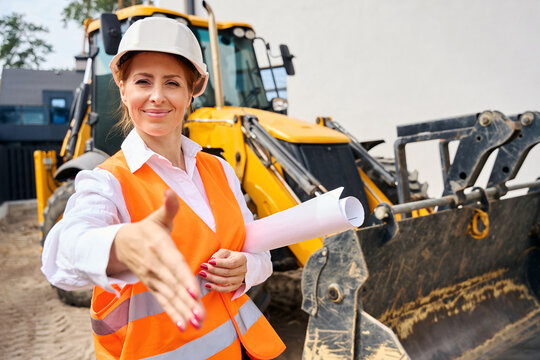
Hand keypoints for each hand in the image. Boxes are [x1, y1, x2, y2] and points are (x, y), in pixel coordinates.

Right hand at [107, 189, 204, 330]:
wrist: (119, 243)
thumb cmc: (145, 229)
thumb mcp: (157, 217)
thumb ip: (168, 207)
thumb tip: (170, 192)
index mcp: (160, 247)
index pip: (174, 264)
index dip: (184, 278)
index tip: (194, 291)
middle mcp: (155, 266)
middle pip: (174, 286)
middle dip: (187, 302)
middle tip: (200, 316)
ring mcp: (153, 278)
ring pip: (169, 297)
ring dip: (182, 311)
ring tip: (196, 324)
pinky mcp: (152, 286)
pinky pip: (163, 302)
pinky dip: (173, 313)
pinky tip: (183, 325)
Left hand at [199, 249, 246, 292]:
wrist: (235, 264)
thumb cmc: (229, 257)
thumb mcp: (225, 252)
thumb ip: (219, 254)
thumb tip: (212, 260)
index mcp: (242, 259)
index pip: (231, 263)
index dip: (220, 263)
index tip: (209, 261)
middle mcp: (243, 270)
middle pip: (227, 272)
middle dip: (213, 270)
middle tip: (203, 267)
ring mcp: (240, 279)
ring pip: (225, 281)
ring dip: (212, 278)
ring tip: (203, 274)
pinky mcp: (235, 286)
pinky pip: (225, 290)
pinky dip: (215, 288)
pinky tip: (207, 284)